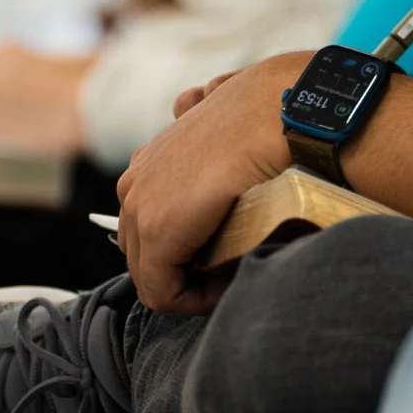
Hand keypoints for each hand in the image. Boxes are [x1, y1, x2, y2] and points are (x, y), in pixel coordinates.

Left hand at [114, 50, 302, 314]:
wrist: (278, 114)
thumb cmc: (263, 121)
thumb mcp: (224, 130)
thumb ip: (203, 136)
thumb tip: (196, 112)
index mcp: (148, 167)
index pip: (151, 232)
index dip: (188, 257)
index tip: (229, 258)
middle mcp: (134, 186)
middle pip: (147, 255)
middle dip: (188, 272)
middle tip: (233, 271)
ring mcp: (139, 208)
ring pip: (152, 276)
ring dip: (193, 286)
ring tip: (234, 275)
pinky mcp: (157, 233)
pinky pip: (161, 292)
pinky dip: (195, 300)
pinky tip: (230, 283)